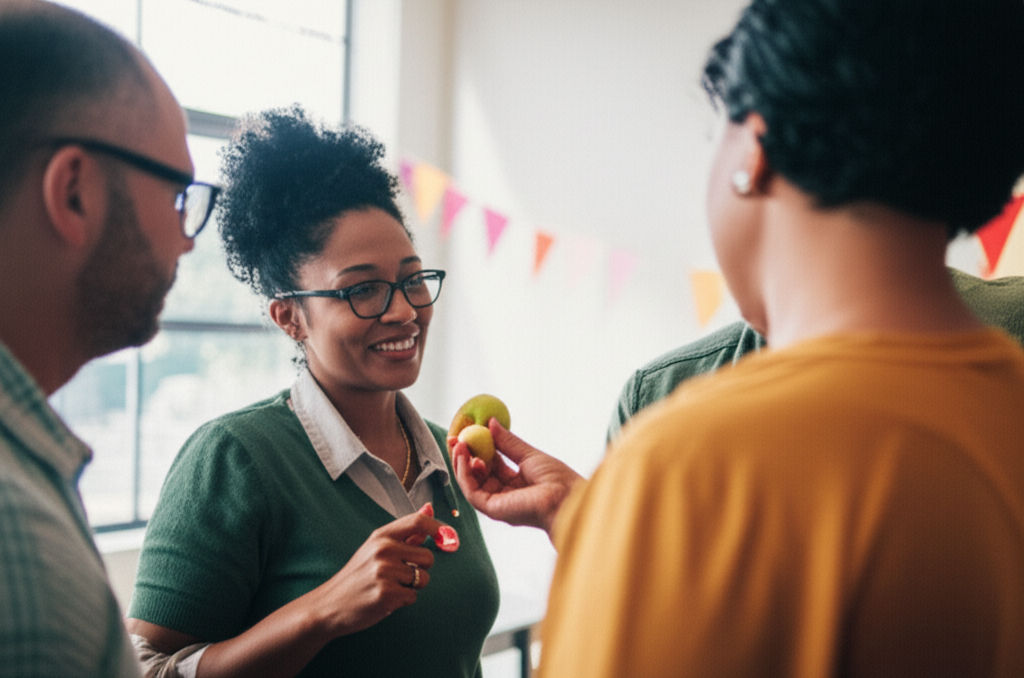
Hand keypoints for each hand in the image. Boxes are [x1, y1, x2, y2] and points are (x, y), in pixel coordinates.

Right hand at [311, 504, 453, 637]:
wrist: (330, 605)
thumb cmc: (358, 575)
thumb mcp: (377, 548)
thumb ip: (406, 532)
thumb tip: (429, 508)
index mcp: (381, 535)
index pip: (418, 521)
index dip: (440, 528)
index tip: (450, 539)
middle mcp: (383, 549)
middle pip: (428, 557)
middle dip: (421, 569)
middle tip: (399, 575)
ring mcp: (384, 572)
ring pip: (423, 578)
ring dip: (413, 586)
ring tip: (391, 586)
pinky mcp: (386, 594)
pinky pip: (413, 596)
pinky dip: (404, 600)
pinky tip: (386, 599)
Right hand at [451, 419, 583, 537]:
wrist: (567, 498)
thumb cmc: (557, 480)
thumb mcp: (529, 454)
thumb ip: (508, 442)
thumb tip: (491, 423)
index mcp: (515, 482)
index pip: (490, 464)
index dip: (477, 449)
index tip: (467, 434)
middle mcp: (504, 494)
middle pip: (477, 474)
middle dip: (464, 456)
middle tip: (455, 438)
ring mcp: (497, 502)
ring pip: (470, 483)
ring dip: (461, 462)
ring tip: (459, 443)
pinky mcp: (492, 509)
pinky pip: (471, 491)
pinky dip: (465, 472)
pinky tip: (465, 456)